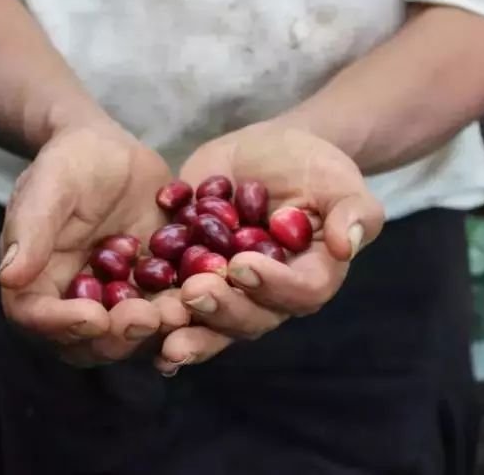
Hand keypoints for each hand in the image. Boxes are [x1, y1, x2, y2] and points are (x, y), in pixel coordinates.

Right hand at [0, 121, 188, 365]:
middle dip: (118, 336)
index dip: (62, 325)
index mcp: (35, 278)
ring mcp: (114, 300)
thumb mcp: (50, 183)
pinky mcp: (150, 291)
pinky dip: (183, 313)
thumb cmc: (71, 160)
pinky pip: (164, 312)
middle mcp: (72, 299)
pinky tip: (206, 303)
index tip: (93, 317)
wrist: (113, 151)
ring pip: (130, 335)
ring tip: (180, 309)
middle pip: (86, 341)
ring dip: (155, 331)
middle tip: (147, 317)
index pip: (36, 317)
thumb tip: (8, 276)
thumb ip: (32, 227)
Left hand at [155, 121, 383, 374]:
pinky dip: (155, 317)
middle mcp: (268, 297)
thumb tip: (347, 244)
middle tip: (194, 291)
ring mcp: (228, 293)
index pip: (300, 293)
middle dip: (222, 309)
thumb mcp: (337, 179)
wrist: (266, 155)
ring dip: (187, 328)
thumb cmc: (311, 166)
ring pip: (211, 324)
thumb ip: (353, 210)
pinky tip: (130, 320)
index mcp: (310, 277)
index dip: (273, 286)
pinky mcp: (190, 278)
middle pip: (251, 319)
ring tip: (161, 323)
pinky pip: (175, 306)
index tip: (244, 264)